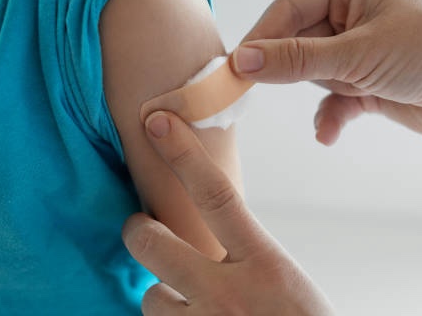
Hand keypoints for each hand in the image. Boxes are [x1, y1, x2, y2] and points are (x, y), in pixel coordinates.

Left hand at [122, 111, 334, 314]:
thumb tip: (210, 234)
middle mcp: (229, 295)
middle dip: (136, 229)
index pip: (216, 195)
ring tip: (181, 299)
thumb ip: (248, 255)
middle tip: (138, 226)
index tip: (159, 123)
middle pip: (154, 243)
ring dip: (158, 294)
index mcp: (264, 264)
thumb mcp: (285, 280)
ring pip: (150, 298)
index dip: (184, 154)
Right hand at [232, 0, 421, 144]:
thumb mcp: (357, 54)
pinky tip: (329, 132)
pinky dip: (332, 115)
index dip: (260, 39)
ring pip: (312, 73)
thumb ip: (297, 59)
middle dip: (288, 70)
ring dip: (323, 92)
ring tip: (346, 98)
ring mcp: (355, 48)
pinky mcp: (365, 81)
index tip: (234, 69)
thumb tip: (243, 61)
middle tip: (250, 93)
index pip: (288, 9)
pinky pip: (333, 99)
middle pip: (295, 42)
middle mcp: (349, 12)